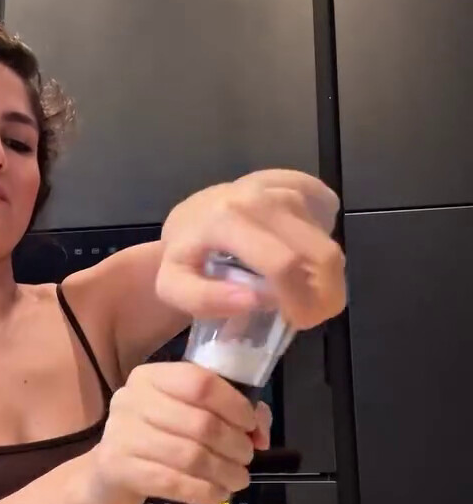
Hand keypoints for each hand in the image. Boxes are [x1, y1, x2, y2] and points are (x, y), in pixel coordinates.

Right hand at [86, 362, 271, 503]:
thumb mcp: (186, 415)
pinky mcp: (119, 469)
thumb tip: (261, 433)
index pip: (200, 382)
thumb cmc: (155, 439)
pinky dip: (204, 492)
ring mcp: (122, 434)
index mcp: (151, 377)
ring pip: (191, 456)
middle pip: (200, 422)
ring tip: (238, 480)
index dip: (234, 404)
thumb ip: (229, 414)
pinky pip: (174, 482)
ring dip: (224, 471)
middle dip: (234, 444)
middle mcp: (132, 399)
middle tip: (246, 458)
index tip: (250, 425)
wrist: (106, 476)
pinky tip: (218, 495)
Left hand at [157, 170, 345, 329]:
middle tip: (310, 314)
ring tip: (301, 290)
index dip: (301, 301)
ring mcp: (283, 186)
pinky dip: (321, 245)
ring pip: (328, 241)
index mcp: (228, 219)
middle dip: (326, 294)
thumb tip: (254, 301)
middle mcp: (261, 196)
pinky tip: (300, 256)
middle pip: (320, 253)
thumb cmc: (185, 257)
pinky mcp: (299, 182)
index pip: (283, 264)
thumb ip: (205, 299)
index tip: (299, 322)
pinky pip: (329, 220)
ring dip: (324, 275)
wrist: (190, 218)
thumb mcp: (175, 286)